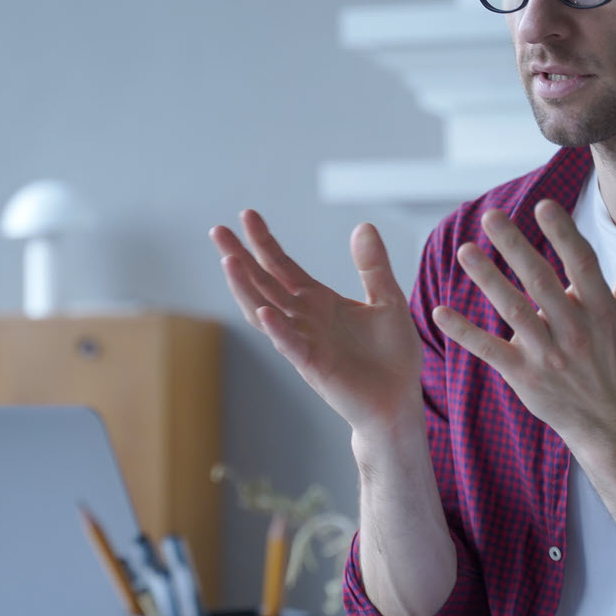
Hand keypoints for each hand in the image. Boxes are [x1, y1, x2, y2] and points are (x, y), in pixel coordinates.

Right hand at [210, 210, 422, 436]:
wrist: (398, 400)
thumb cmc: (391, 355)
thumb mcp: (387, 299)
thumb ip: (373, 265)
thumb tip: (363, 225)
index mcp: (318, 301)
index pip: (282, 266)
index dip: (264, 241)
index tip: (246, 214)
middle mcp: (303, 319)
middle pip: (264, 282)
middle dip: (240, 256)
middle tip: (217, 231)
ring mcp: (304, 341)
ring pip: (265, 311)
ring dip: (246, 288)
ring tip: (229, 261)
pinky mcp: (314, 366)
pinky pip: (290, 345)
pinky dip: (277, 329)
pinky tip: (264, 311)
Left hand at [431, 199, 615, 450]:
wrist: (609, 419)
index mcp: (602, 308)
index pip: (582, 265)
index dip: (564, 235)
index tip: (544, 205)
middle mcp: (575, 329)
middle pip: (542, 283)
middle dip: (516, 248)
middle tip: (491, 217)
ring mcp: (548, 354)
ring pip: (514, 312)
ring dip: (488, 280)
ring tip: (465, 250)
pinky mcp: (524, 375)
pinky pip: (490, 350)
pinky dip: (465, 333)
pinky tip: (440, 311)